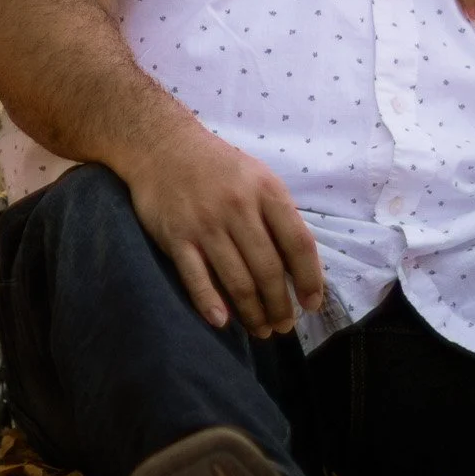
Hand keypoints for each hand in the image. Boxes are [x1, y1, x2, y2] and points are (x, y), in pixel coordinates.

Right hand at [123, 126, 323, 339]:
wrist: (162, 145)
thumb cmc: (218, 167)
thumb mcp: (257, 178)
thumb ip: (278, 217)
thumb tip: (300, 268)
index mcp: (266, 190)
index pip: (298, 243)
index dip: (310, 279)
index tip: (312, 304)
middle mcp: (238, 207)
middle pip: (268, 269)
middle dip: (280, 305)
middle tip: (284, 326)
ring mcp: (205, 223)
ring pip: (236, 280)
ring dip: (252, 312)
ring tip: (260, 330)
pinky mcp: (176, 236)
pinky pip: (196, 278)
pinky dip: (210, 303)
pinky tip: (222, 322)